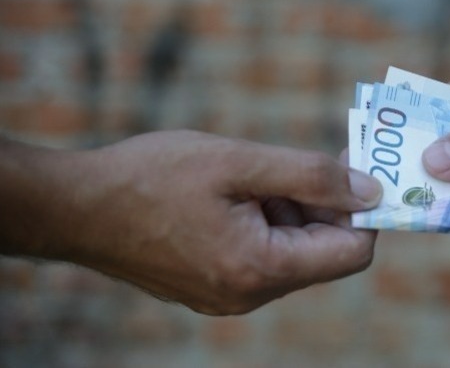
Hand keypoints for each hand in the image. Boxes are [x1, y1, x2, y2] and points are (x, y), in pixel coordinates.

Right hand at [46, 131, 382, 314]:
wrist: (78, 207)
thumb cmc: (152, 177)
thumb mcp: (239, 162)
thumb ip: (310, 175)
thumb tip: (370, 190)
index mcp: (261, 268)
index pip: (352, 252)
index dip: (364, 210)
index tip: (358, 169)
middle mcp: (250, 293)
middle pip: (323, 250)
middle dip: (325, 202)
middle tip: (310, 158)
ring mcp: (230, 294)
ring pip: (294, 249)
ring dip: (293, 208)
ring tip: (257, 172)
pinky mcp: (214, 285)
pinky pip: (264, 254)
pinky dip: (268, 220)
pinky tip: (240, 190)